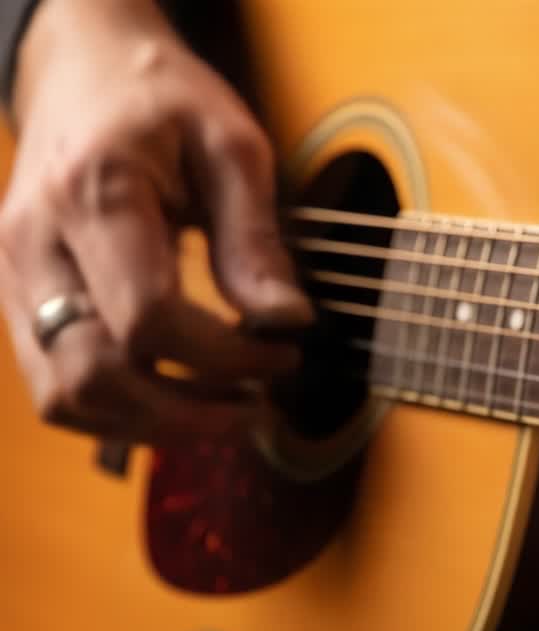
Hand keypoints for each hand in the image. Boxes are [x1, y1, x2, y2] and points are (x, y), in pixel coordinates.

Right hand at [0, 0, 310, 443]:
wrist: (83, 72)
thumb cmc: (162, 100)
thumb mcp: (232, 145)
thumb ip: (255, 236)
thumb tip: (287, 319)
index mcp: (93, 194)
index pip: (150, 319)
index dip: (225, 357)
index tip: (283, 354)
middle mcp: (34, 244)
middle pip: (95, 375)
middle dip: (186, 414)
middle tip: (257, 406)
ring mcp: (13, 276)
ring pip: (63, 395)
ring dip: (148, 426)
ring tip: (223, 411)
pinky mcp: (16, 298)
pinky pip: (53, 383)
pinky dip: (116, 410)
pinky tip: (176, 399)